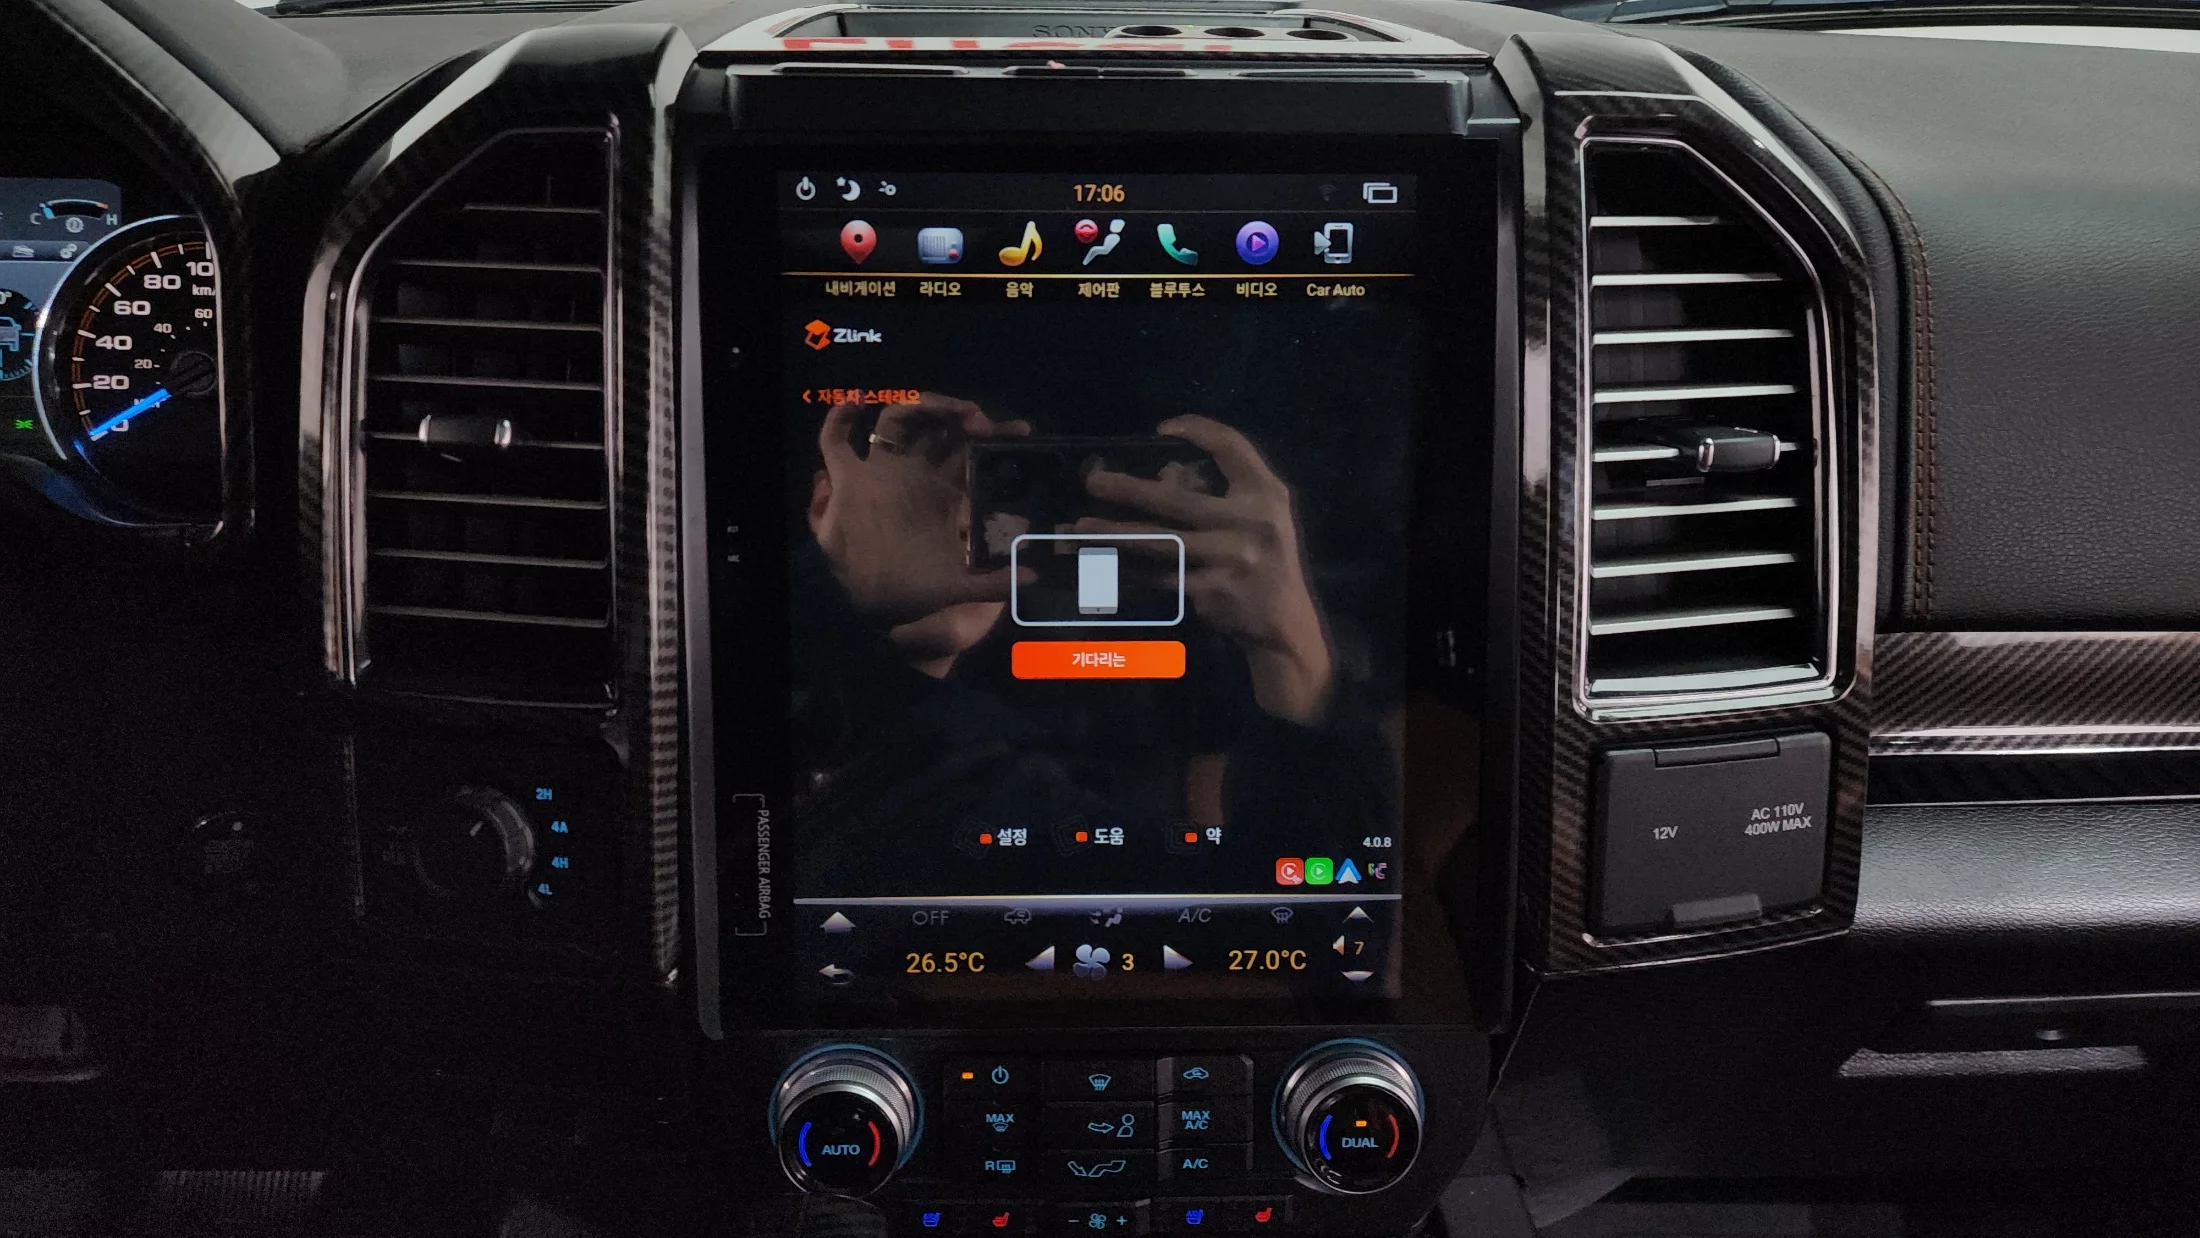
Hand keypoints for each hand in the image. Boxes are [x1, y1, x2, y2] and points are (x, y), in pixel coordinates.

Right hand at [810, 394, 1028, 664]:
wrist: (868, 604)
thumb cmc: (914, 590)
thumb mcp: (959, 586)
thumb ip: (994, 583)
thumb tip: (1032, 578)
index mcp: (945, 493)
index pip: (974, 453)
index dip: (997, 438)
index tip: (1019, 430)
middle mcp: (917, 474)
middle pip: (941, 429)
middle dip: (963, 416)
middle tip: (979, 419)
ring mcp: (882, 472)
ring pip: (899, 422)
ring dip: (920, 406)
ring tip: (937, 407)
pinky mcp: (848, 478)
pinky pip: (835, 442)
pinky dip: (839, 420)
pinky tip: (852, 403)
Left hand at [1078, 415, 1333, 723]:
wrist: (1284, 624)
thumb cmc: (1267, 559)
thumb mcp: (1264, 515)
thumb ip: (1226, 488)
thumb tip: (1164, 470)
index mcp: (1265, 494)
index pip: (1232, 446)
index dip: (1197, 430)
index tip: (1160, 429)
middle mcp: (1250, 522)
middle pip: (1178, 499)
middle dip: (1129, 490)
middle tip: (1092, 481)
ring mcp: (1230, 559)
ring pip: (1159, 542)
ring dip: (1115, 533)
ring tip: (1080, 526)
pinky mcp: (1211, 591)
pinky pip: (1159, 577)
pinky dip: (1128, 569)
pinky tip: (1100, 562)